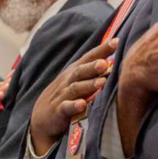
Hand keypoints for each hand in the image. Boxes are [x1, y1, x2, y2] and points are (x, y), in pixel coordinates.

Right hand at [28, 38, 117, 155]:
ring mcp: (63, 95)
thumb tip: (114, 60)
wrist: (41, 117)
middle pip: (81, 71)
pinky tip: (82, 105)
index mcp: (75, 72)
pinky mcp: (58, 111)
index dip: (102, 50)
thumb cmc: (65, 96)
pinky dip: (74, 105)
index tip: (116, 41)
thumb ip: (92, 71)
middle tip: (105, 63)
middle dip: (93, 66)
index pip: (89, 58)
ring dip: (88, 85)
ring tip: (102, 82)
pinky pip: (66, 107)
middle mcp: (68, 81)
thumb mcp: (77, 80)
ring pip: (75, 88)